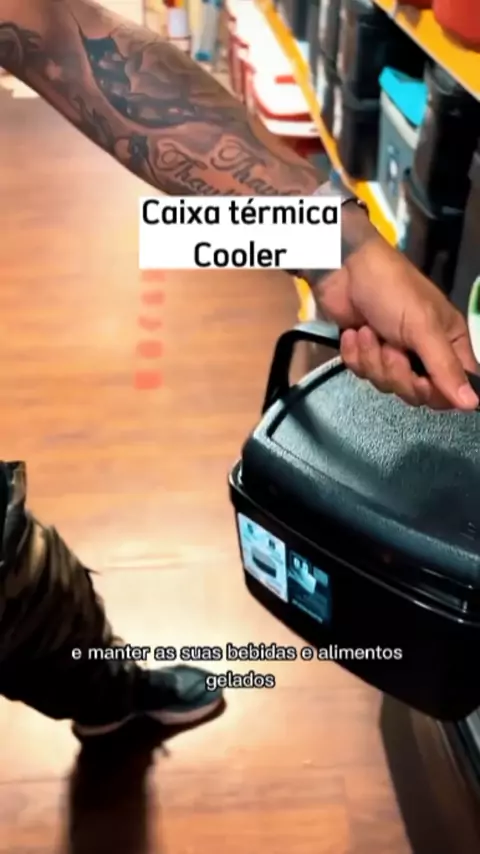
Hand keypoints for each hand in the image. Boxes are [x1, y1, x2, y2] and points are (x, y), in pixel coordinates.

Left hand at [315, 235, 478, 409]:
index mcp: (449, 342)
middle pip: (418, 392)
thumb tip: (472, 404)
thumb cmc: (392, 291)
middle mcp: (424, 352)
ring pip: (387, 384)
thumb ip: (445, 367)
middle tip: (390, 349)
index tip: (422, 382)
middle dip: (398, 373)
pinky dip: (354, 354)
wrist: (344, 270)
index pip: (454, 387)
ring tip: (367, 332)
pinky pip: (363, 373)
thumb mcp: (423, 327)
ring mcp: (394, 354)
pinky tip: (352, 333)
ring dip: (373, 359)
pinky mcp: (366, 353)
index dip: (438, 392)